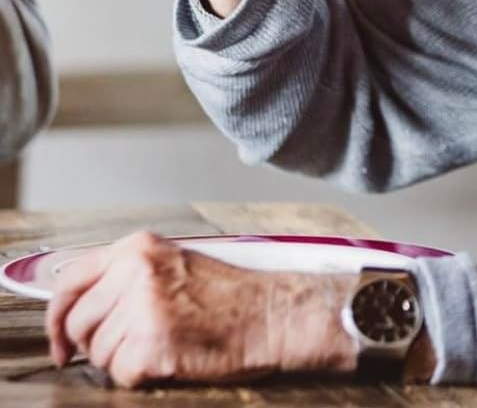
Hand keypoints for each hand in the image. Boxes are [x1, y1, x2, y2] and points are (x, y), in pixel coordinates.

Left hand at [46, 231, 356, 387]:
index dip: (57, 316)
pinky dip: (140, 375)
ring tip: (162, 343)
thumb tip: (82, 303)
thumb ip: (128, 274)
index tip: (60, 339)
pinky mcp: (151, 346)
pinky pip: (119, 375)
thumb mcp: (175, 263)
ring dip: (122, 359)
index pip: (70, 280)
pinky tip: (170, 356)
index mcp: (140, 248)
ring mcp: (143, 309)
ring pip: (97, 352)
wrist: (272, 314)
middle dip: (94, 343)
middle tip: (126, 346)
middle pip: (78, 322)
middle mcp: (136, 273)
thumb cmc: (230, 294)